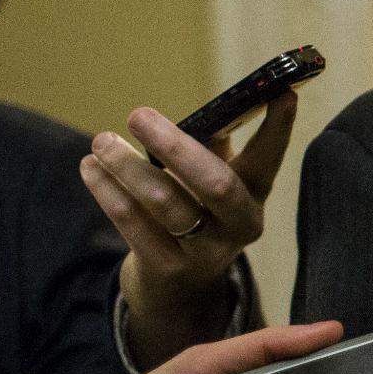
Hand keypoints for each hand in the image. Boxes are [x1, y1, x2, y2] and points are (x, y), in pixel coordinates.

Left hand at [81, 90, 299, 371]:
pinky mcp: (167, 266)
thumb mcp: (214, 179)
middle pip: (216, 184)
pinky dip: (107, 190)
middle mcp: (240, 225)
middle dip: (175, 146)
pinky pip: (132, 224)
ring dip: (128, 167)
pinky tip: (90, 168)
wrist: (181, 283)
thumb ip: (210, 147)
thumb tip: (197, 115)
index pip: (270, 157)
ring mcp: (206, 251)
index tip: (281, 91)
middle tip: (138, 115)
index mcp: (255, 194)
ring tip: (101, 141)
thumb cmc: (198, 209)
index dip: (278, 127)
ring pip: (165, 203)